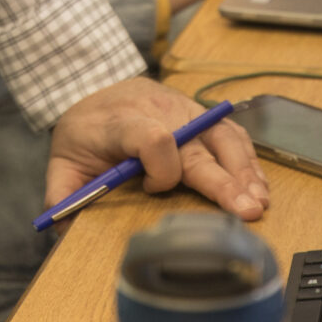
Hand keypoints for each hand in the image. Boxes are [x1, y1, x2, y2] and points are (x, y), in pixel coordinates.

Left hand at [46, 74, 268, 222]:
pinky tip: (258, 185)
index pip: (149, 135)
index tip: (152, 188)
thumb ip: (63, 196)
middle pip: (194, 142)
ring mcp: (182, 108)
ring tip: (258, 203)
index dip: (159, 165)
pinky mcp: (199, 113)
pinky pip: (230, 132)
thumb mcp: (62, 164)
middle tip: (245, 210)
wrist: (94, 92)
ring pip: (220, 134)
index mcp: (119, 122)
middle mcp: (157, 109)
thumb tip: (66, 228)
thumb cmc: (84, 134)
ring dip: (242, 169)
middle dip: (221, 177)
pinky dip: (248, 159)